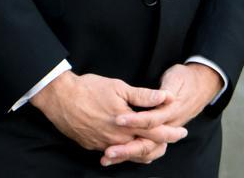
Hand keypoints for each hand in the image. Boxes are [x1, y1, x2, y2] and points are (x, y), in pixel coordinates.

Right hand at [31, 70, 186, 166]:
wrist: (61, 99)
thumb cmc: (90, 89)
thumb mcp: (119, 87)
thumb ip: (143, 96)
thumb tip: (165, 96)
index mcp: (126, 124)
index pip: (155, 132)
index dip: (170, 132)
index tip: (182, 131)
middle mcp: (117, 139)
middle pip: (145, 148)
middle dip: (161, 144)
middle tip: (173, 139)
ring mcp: (104, 145)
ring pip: (130, 154)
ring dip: (145, 150)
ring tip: (156, 146)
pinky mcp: (94, 147)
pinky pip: (115, 155)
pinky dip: (127, 153)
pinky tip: (131, 148)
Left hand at [103, 62, 221, 164]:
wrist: (203, 83)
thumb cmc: (186, 79)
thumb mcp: (175, 78)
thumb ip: (165, 90)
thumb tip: (160, 96)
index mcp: (170, 112)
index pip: (151, 122)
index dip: (134, 122)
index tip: (118, 120)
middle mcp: (168, 126)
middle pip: (147, 144)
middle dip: (126, 149)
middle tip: (108, 151)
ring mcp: (165, 131)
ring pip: (145, 151)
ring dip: (126, 154)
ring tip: (107, 157)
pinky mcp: (162, 132)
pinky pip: (147, 150)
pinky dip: (132, 154)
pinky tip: (117, 156)